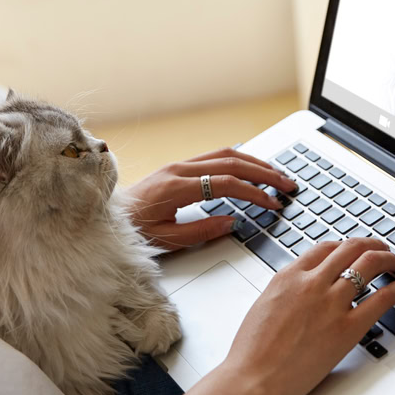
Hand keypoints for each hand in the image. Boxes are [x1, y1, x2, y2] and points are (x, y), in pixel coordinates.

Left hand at [126, 147, 297, 249]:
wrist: (107, 216)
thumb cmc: (132, 230)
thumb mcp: (166, 239)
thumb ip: (200, 231)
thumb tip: (232, 221)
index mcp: (175, 187)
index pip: (225, 183)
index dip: (253, 193)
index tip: (273, 203)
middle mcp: (179, 170)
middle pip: (230, 162)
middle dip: (263, 172)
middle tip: (287, 184)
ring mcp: (178, 165)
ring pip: (224, 154)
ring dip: (254, 162)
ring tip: (277, 174)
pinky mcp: (178, 168)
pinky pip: (214, 157)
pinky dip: (238, 160)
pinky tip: (251, 167)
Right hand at [220, 238, 394, 394]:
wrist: (253, 377)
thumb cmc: (253, 350)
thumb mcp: (264, 304)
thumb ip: (287, 291)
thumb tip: (301, 290)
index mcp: (289, 276)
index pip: (325, 248)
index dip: (345, 245)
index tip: (353, 249)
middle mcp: (312, 283)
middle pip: (350, 249)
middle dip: (371, 244)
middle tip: (381, 249)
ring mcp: (331, 304)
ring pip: (368, 264)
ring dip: (387, 259)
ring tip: (394, 262)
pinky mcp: (346, 329)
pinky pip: (379, 301)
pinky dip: (393, 290)